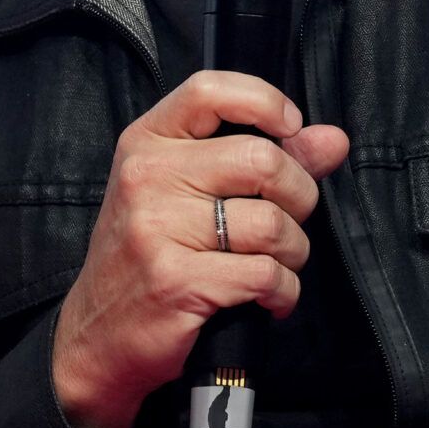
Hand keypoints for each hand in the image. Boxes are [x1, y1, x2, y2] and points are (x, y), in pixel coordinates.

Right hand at [52, 70, 350, 427]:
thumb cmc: (148, 258)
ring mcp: (156, 229)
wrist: (96, 337)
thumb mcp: (187, 194)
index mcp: (147, 143)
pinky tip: (270, 297)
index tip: (291, 131)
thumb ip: (262, 158)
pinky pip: (265, 274)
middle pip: (262, 160)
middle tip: (288, 223)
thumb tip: (332, 140)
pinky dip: (283, 291)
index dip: (266, 102)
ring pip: (271, 223)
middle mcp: (147, 176)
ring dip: (293, 252)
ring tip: (276, 265)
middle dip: (299, 197)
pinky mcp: (175, 281)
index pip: (210, 90)